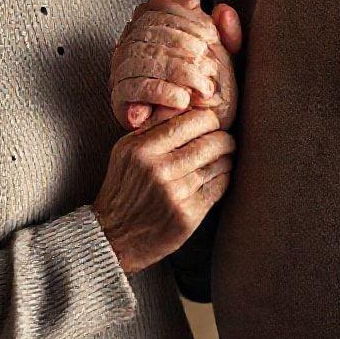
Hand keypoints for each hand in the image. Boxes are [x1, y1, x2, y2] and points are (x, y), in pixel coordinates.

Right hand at [93, 107, 234, 274]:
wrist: (113, 235)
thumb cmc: (123, 186)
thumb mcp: (126, 150)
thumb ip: (153, 126)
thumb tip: (188, 103)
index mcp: (142, 149)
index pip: (191, 121)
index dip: (208, 119)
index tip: (210, 123)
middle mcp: (159, 170)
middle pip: (211, 142)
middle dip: (224, 139)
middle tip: (225, 140)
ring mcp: (175, 194)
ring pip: (219, 164)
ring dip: (226, 158)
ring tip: (223, 157)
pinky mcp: (188, 216)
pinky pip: (219, 187)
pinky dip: (224, 177)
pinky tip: (218, 175)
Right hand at [111, 0, 241, 130]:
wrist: (192, 137)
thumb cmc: (207, 93)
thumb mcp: (222, 60)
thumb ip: (226, 35)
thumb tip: (223, 10)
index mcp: (153, 24)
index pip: (157, 2)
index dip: (184, 14)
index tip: (210, 34)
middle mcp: (132, 41)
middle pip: (149, 27)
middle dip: (184, 43)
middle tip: (210, 65)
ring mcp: (121, 68)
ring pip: (141, 56)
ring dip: (176, 71)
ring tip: (202, 87)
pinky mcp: (119, 98)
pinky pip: (132, 88)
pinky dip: (160, 92)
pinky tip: (182, 100)